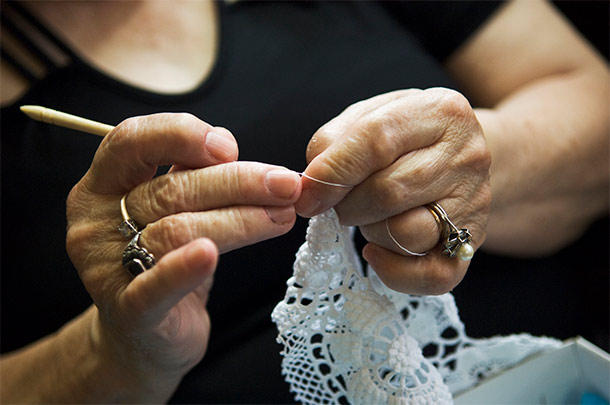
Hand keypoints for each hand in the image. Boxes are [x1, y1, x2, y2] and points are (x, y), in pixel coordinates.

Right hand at [66, 113, 300, 399]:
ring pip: (176, 230)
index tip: (230, 147)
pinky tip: (210, 255)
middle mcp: (94, 222)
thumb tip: (224, 143)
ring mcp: (105, 268)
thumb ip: (190, 172)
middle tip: (286, 185)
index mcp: (102, 185)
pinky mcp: (128, 311)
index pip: (132, 141)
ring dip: (239, 219)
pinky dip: (184, 268)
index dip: (181, 135)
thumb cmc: (165, 259)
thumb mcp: (173, 207)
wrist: (147, 333)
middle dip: (237, 183)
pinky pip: (155, 286)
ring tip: (282, 216)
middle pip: (170, 190)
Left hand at [296, 88, 490, 294]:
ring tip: (368, 216)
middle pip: (389, 192)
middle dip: (347, 205)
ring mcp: (475, 202)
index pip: (377, 140)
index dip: (333, 171)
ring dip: (370, 231)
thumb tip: (312, 184)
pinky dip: (392, 271)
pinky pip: (431, 275)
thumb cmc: (406, 138)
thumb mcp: (372, 117)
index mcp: (440, 111)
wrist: (461, 158)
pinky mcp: (473, 242)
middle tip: (337, 204)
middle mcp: (467, 156)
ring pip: (407, 233)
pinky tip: (376, 252)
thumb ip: (334, 140)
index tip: (306, 193)